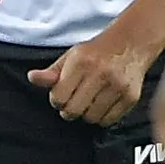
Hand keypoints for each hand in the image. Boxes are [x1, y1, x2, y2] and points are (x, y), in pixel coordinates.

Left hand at [28, 19, 164, 126]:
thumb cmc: (97, 52)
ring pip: (91, 118)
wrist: (132, 43)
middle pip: (73, 111)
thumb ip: (52, 71)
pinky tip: (102, 104)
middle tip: (74, 101)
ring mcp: (117, 86)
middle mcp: (100, 74)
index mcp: (81, 62)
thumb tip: (32, 78)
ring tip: (90, 101)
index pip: (58, 97)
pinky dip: (103, 117)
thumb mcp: (71, 56)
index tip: (62, 95)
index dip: (57, 99)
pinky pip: (109, 120)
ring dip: (87, 114)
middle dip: (70, 110)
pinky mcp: (130, 97)